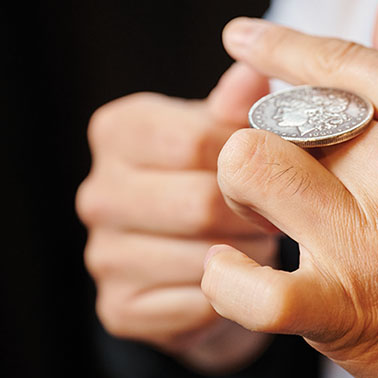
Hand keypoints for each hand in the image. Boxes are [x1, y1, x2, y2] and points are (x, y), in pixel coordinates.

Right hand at [77, 63, 278, 373]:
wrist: (200, 257)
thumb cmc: (218, 177)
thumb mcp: (229, 130)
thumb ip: (239, 102)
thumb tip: (254, 67)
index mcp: (118, 131)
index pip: (197, 141)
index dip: (250, 158)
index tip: (279, 167)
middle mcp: (97, 192)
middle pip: (201, 203)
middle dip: (252, 213)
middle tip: (279, 216)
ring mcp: (101, 255)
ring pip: (202, 259)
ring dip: (247, 258)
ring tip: (260, 244)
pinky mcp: (117, 309)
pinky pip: (196, 305)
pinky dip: (230, 297)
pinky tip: (238, 280)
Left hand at [203, 0, 377, 377]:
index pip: (334, 57)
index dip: (275, 43)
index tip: (239, 36)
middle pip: (281, 113)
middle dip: (271, 134)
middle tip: (288, 167)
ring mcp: (371, 239)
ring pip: (245, 167)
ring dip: (240, 187)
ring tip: (266, 210)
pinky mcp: (346, 312)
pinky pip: (246, 285)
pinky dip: (226, 281)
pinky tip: (238, 273)